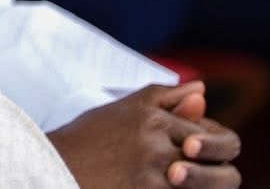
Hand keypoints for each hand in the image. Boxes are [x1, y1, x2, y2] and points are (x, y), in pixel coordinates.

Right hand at [48, 83, 240, 187]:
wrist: (51, 166)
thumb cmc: (86, 139)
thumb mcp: (123, 110)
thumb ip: (164, 98)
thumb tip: (202, 90)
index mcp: (153, 116)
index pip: (213, 134)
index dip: (211, 146)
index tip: (193, 154)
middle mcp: (157, 140)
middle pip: (218, 162)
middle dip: (215, 173)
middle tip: (187, 174)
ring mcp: (155, 171)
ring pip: (206, 183)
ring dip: (199, 184)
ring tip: (172, 181)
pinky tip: (155, 185)